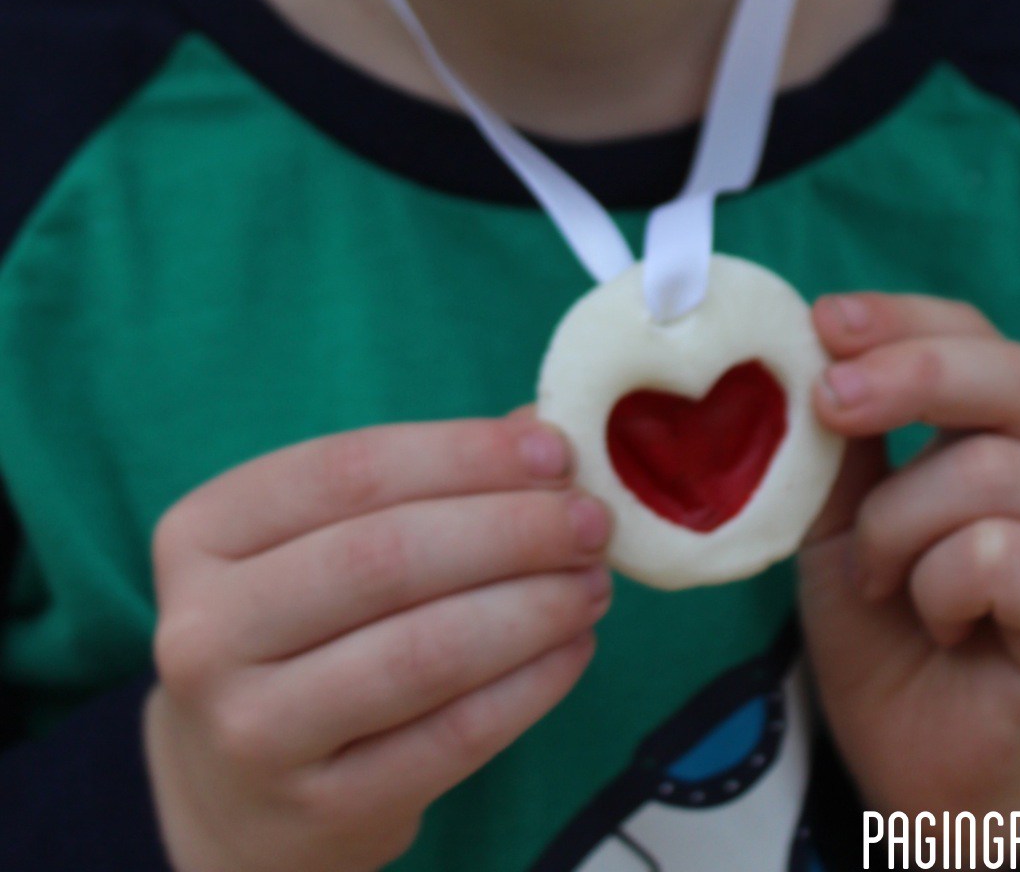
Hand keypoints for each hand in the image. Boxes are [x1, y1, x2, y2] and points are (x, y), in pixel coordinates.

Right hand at [144, 414, 610, 871]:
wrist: (235, 792)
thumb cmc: (302, 629)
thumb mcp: (324, 540)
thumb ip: (423, 481)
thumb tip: (543, 432)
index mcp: (201, 535)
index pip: (347, 470)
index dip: (462, 454)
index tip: (553, 452)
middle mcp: (205, 633)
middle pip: (386, 557)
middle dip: (511, 530)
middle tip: (591, 520)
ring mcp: (252, 731)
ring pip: (424, 651)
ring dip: (532, 607)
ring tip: (593, 582)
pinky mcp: (318, 811)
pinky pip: (451, 737)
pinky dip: (529, 685)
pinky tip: (573, 648)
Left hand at [799, 294, 1019, 822]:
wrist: (913, 761)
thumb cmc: (888, 626)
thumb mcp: (843, 508)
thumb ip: (846, 432)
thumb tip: (814, 341)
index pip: (980, 332)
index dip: (902, 318)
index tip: (823, 321)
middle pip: (1010, 375)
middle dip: (907, 376)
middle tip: (828, 402)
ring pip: (990, 470)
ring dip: (899, 525)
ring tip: (881, 577)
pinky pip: (1001, 554)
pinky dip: (938, 586)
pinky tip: (941, 623)